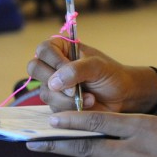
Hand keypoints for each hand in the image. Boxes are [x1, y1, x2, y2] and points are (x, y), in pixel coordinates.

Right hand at [28, 38, 154, 112]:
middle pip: (35, 68)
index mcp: (61, 48)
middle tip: (73, 89)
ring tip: (89, 97)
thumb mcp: (97, 66)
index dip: (53, 61)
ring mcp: (53, 85)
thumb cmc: (111, 74)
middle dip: (55, 82)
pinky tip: (86, 105)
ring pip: (45, 92)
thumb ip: (76, 70)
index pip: (44, 50)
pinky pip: (54, 107)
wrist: (122, 95)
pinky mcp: (57, 103)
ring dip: (67, 98)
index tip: (68, 70)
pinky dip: (70, 108)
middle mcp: (53, 65)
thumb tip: (53, 82)